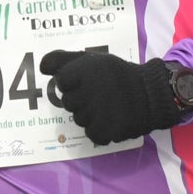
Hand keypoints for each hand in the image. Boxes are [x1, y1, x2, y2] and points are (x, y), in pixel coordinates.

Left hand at [38, 48, 192, 145]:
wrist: (151, 93)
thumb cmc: (119, 76)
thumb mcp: (93, 60)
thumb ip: (64, 60)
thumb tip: (41, 68)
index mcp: (84, 70)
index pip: (62, 81)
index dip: (71, 83)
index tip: (85, 82)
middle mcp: (88, 91)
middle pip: (68, 103)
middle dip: (80, 100)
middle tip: (98, 95)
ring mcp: (97, 112)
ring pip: (79, 119)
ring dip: (89, 115)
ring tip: (106, 106)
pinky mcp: (107, 129)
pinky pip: (91, 134)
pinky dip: (99, 129)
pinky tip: (110, 119)